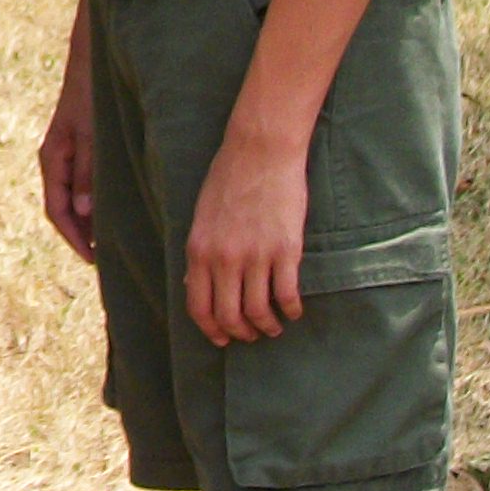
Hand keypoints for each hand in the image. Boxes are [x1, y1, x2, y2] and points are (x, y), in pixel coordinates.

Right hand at [38, 66, 96, 262]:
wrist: (91, 60)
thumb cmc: (91, 94)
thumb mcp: (92, 135)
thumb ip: (88, 172)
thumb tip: (83, 213)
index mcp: (53, 158)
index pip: (57, 210)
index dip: (74, 238)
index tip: (93, 259)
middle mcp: (56, 159)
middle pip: (64, 208)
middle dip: (82, 234)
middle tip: (107, 258)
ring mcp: (67, 153)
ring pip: (73, 197)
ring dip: (89, 219)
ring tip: (112, 239)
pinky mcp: (80, 146)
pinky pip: (82, 183)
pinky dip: (94, 200)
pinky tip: (113, 207)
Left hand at [185, 120, 310, 341]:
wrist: (260, 151)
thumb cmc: (229, 179)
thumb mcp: (202, 216)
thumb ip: (202, 252)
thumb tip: (197, 285)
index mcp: (199, 250)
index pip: (198, 306)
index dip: (211, 329)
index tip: (222, 339)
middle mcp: (224, 258)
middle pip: (229, 316)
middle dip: (240, 333)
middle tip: (251, 334)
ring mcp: (256, 256)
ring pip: (259, 312)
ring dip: (267, 326)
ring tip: (273, 326)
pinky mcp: (285, 251)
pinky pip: (287, 296)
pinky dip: (290, 311)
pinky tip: (293, 310)